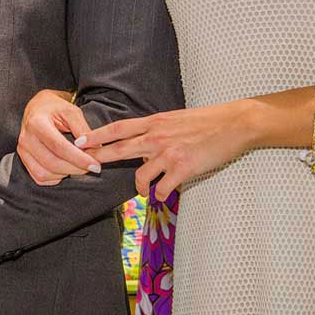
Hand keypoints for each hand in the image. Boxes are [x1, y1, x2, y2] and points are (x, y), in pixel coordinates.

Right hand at [18, 90, 101, 185]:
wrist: (38, 108)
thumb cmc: (56, 108)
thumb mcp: (72, 111)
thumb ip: (83, 130)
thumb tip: (96, 150)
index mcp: (37, 123)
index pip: (59, 147)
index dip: (79, 159)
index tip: (95, 165)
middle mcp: (26, 138)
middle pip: (52, 163)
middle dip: (76, 169)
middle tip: (92, 167)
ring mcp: (22, 151)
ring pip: (44, 174)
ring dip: (66, 174)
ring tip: (79, 165)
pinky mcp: (23, 160)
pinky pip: (39, 178)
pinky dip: (55, 178)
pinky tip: (65, 168)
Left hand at [77, 100, 256, 200]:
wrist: (234, 124)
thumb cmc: (207, 121)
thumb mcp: (176, 119)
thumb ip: (156, 130)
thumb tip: (143, 144)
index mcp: (155, 122)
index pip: (118, 128)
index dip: (97, 135)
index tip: (81, 140)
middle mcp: (157, 137)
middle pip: (119, 149)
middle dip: (99, 158)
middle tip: (85, 166)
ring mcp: (169, 154)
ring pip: (140, 176)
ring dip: (138, 187)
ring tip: (142, 191)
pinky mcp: (182, 169)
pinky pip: (162, 189)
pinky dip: (161, 195)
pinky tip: (166, 195)